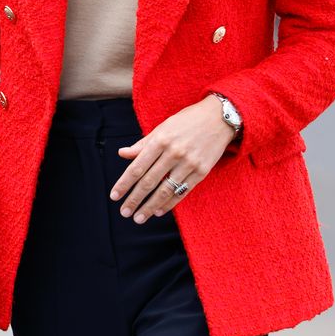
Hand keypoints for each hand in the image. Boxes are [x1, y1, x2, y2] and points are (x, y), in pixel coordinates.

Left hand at [110, 95, 236, 223]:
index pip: (137, 167)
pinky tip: (159, 211)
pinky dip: (170, 203)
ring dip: (150, 207)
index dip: (124, 183)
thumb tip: (122, 154)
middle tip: (124, 212)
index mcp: (160, 140)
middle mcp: (174, 152)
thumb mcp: (163, 127)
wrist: (219, 118)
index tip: (114, 196)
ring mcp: (189, 163)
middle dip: (134, 199)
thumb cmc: (187, 121)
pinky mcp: (202, 171)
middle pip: (149, 181)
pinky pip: (182, 191)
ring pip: (165, 190)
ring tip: (139, 218)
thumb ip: (143, 144)